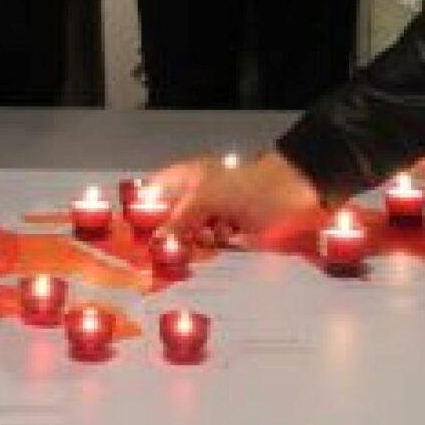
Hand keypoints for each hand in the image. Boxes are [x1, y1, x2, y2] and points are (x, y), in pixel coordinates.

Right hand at [157, 149, 323, 247]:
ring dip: (193, 242)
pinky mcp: (230, 233)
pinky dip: (211, 247)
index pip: (156, 190)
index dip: (143, 209)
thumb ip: (178, 218)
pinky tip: (223, 239)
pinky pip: (210, 246)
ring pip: (190, 235)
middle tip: (165, 247)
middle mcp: (198, 195)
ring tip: (209, 235)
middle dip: (168, 234)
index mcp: (189, 176)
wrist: (292, 196)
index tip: (132, 232)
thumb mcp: (207, 197)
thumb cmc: (248, 186)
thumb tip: (156, 241)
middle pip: (171, 219)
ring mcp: (214, 214)